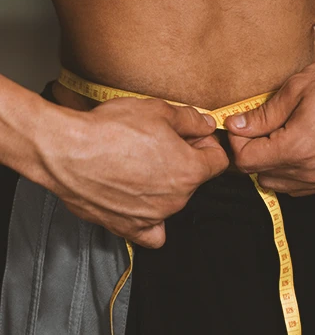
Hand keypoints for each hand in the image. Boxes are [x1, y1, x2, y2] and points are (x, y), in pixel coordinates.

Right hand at [37, 97, 228, 247]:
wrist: (69, 152)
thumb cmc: (112, 130)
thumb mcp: (158, 111)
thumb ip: (190, 120)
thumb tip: (206, 125)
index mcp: (190, 171)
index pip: (218, 160)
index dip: (207, 144)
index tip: (192, 137)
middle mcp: (177, 199)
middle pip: (194, 179)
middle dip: (184, 160)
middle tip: (159, 145)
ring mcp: (154, 216)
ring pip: (173, 200)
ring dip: (165, 184)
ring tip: (140, 166)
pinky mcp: (129, 227)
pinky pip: (152, 232)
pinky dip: (152, 220)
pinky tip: (143, 204)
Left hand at [225, 57, 314, 195]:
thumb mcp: (297, 88)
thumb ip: (262, 114)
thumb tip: (236, 126)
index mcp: (297, 146)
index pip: (245, 160)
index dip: (236, 142)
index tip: (240, 126)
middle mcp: (309, 169)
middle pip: (257, 171)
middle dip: (250, 149)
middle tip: (258, 127)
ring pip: (273, 180)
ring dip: (267, 161)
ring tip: (277, 137)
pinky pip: (293, 185)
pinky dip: (285, 170)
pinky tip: (293, 149)